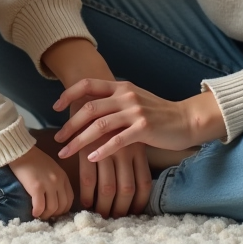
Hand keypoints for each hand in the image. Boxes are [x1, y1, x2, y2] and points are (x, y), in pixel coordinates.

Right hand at [7, 146, 73, 219]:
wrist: (21, 152)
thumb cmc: (34, 160)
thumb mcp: (52, 169)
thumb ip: (56, 181)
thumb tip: (54, 198)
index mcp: (63, 176)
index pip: (69, 199)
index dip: (63, 209)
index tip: (54, 212)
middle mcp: (58, 181)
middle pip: (62, 206)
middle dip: (54, 214)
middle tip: (46, 215)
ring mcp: (48, 184)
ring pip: (52, 208)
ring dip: (46, 215)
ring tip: (39, 214)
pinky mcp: (36, 187)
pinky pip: (40, 207)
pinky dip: (37, 212)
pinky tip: (33, 212)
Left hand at [53, 79, 224, 162]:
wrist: (187, 119)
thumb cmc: (159, 114)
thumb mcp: (134, 100)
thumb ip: (115, 101)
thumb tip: (90, 109)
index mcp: (121, 86)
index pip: (88, 84)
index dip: (69, 94)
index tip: (56, 107)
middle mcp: (126, 95)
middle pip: (89, 108)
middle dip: (70, 124)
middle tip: (58, 139)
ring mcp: (135, 111)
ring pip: (99, 125)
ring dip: (80, 140)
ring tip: (66, 152)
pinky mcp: (144, 128)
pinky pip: (117, 140)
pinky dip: (101, 150)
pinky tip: (91, 159)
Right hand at [65, 100, 151, 216]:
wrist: (92, 84)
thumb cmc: (113, 110)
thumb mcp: (129, 127)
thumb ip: (134, 147)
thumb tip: (136, 175)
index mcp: (138, 145)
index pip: (143, 181)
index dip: (138, 200)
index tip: (133, 213)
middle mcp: (126, 148)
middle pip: (126, 187)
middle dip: (119, 207)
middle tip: (113, 218)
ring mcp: (108, 150)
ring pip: (107, 186)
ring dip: (101, 204)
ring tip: (97, 213)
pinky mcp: (89, 147)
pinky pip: (88, 176)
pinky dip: (86, 192)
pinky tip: (84, 200)